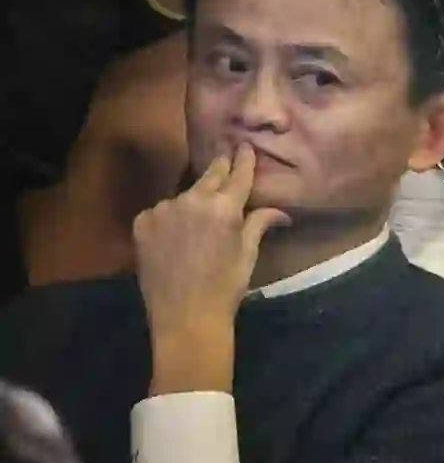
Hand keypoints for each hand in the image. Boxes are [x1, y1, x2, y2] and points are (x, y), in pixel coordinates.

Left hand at [134, 144, 290, 337]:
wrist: (185, 317)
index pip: (239, 174)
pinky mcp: (142, 222)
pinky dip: (170, 217)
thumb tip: (282, 213)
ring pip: (185, 195)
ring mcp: (164, 209)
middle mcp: (194, 200)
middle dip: (220, 168)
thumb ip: (260, 224)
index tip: (245, 145)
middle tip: (225, 160)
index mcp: (226, 207)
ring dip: (194, 199)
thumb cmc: (226, 287)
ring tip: (198, 215)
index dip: (244, 159)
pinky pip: (161, 211)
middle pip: (211, 175)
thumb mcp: (248, 254)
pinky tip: (175, 236)